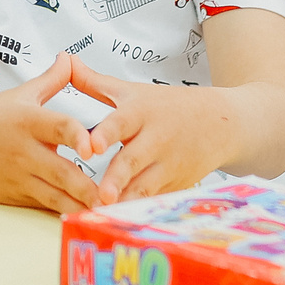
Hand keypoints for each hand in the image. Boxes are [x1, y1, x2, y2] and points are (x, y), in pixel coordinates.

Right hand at [0, 54, 109, 214]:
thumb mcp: (16, 95)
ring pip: (56, 196)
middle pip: (62, 171)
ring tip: (106, 212)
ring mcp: (19, 177)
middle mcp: (24, 151)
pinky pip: (44, 205)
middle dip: (88, 186)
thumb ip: (49, 81)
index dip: (77, 137)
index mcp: (26, 121)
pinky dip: (64, 211)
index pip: (58, 126)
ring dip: (81, 205)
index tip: (95, 148)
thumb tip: (70, 58)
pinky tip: (84, 217)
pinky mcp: (15, 196)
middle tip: (115, 194)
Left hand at [69, 61, 234, 204]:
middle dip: (117, 179)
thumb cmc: (169, 106)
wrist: (220, 122)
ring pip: (145, 186)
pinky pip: (156, 201)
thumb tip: (64, 60)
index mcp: (141, 113)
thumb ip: (94, 82)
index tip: (93, 146)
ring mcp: (167, 165)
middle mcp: (155, 139)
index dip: (107, 134)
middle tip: (101, 196)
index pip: (121, 123)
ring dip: (126, 202)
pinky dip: (140, 212)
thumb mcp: (131, 90)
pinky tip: (122, 224)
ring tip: (106, 216)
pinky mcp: (175, 185)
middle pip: (133, 160)